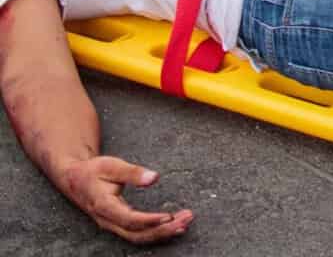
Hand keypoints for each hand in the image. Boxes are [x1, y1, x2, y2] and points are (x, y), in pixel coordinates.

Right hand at [56, 155, 192, 244]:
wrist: (74, 180)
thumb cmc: (93, 171)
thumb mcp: (111, 166)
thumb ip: (133, 172)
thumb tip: (155, 177)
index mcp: (103, 205)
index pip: (128, 219)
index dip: (149, 220)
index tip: (169, 216)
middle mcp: (107, 220)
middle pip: (136, 233)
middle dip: (162, 229)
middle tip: (186, 219)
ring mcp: (112, 225)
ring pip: (138, 237)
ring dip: (162, 232)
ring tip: (185, 223)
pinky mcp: (117, 224)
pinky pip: (137, 233)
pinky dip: (156, 232)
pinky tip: (173, 226)